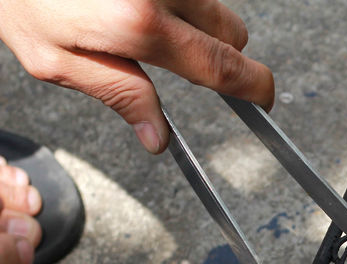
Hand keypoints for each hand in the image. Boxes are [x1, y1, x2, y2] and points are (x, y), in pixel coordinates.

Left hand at [0, 0, 274, 153]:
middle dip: (221, 51)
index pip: (220, 65)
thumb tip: (157, 137)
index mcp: (139, 24)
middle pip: (231, 31)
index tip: (264, 98)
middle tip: (178, 57)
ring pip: (212, 2)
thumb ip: (117, 95)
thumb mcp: (52, 58)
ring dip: (195, 18)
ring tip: (141, 17)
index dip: (253, 86)